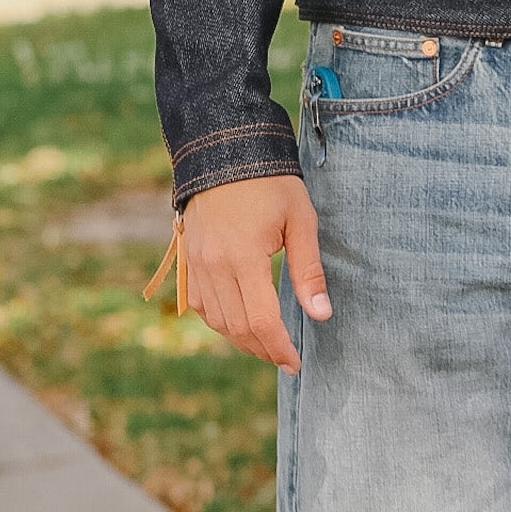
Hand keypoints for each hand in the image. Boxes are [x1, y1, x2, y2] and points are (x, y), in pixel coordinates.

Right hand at [179, 175, 330, 373]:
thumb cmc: (271, 182)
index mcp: (243, 257)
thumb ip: (308, 270)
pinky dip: (220, 321)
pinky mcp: (189, 258)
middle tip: (286, 358)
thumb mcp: (300, 219)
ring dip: (241, 340)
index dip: (280, 347)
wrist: (225, 149)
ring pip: (217, 321)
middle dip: (263, 349)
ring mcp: (197, 263)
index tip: (296, 362)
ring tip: (268, 344)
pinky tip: (240, 322)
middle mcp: (214, 266)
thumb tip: (321, 314)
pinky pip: (201, 305)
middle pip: (237, 328)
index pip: (261, 321)